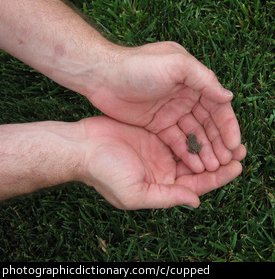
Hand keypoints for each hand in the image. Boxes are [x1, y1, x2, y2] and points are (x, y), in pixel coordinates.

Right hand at [80, 116, 244, 209]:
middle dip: (219, 159)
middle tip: (241, 148)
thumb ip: (167, 198)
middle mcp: (163, 170)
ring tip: (230, 135)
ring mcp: (159, 150)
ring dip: (209, 143)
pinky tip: (207, 122)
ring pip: (191, 148)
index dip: (218, 178)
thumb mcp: (135, 193)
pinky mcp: (153, 133)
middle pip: (198, 166)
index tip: (238, 166)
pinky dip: (193, 130)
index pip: (196, 185)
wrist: (82, 146)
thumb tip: (196, 201)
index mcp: (161, 187)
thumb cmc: (105, 172)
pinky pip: (179, 132)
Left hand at [89, 42, 243, 172]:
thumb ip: (203, 79)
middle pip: (207, 123)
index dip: (228, 126)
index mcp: (192, 81)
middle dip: (218, 142)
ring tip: (213, 167)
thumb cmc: (138, 66)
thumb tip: (228, 97)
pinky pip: (176, 140)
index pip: (217, 106)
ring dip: (204, 150)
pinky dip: (186, 152)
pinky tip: (195, 165)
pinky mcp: (157, 125)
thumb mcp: (175, 65)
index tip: (235, 146)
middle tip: (226, 162)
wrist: (103, 76)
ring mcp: (170, 112)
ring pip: (193, 134)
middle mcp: (184, 97)